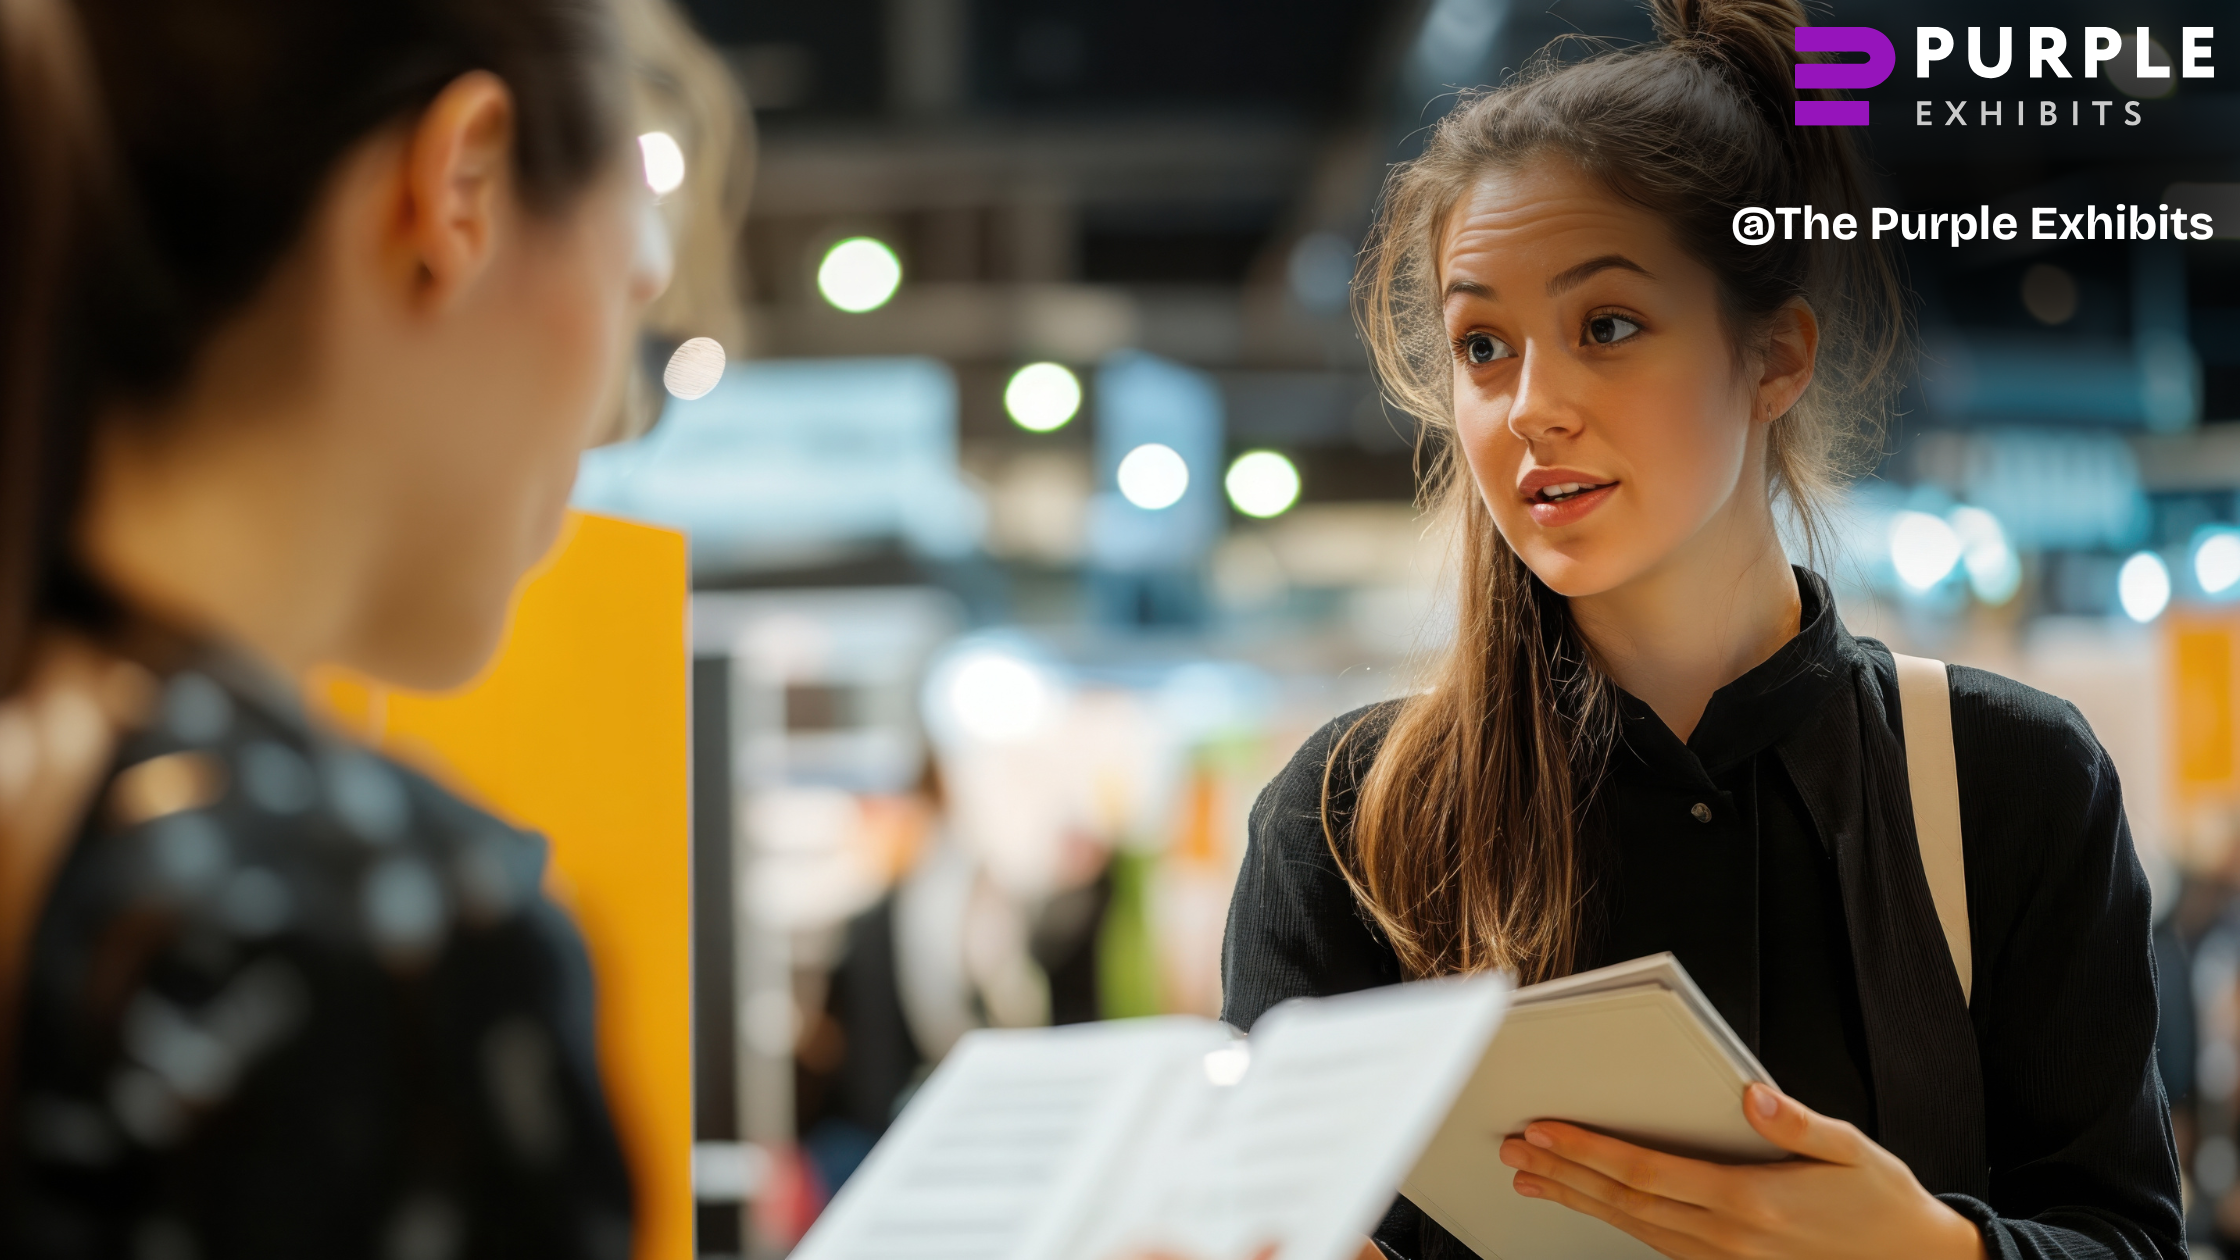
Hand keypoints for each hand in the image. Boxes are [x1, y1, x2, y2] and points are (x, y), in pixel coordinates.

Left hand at [1496, 1084, 1986, 1259]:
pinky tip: (1591, 1206)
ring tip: (1532, 1176)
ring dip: (1579, 1200)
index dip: (1590, 1151)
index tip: (1544, 1131)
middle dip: (1565, 1173)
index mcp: (1750, 1200)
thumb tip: (1753, 1094)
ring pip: (1633, 1228)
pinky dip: (1615, 1224)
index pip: (1648, 1171)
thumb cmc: (1883, 1204)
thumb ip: (1799, 1123)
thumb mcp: (1855, 1153)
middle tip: (1514, 1148)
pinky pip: (1657, 1246)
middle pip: (1627, 1202)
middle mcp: (1728, 1236)